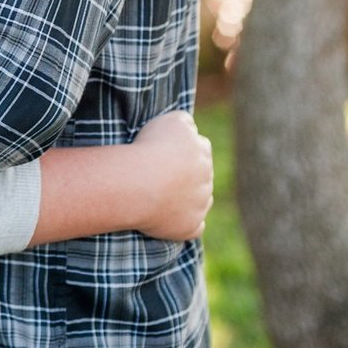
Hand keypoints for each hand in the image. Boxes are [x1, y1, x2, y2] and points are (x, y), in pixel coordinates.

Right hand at [130, 111, 213, 240]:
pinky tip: (172, 218)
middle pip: (202, 174)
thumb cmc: (152, 148)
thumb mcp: (172, 120)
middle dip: (188, 173)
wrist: (141, 183)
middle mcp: (207, 180)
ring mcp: (200, 205)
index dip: (184, 147)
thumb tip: (192, 128)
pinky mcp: (191, 227)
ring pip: (201, 200)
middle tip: (161, 172)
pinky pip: (195, 227)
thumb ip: (186, 121)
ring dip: (188, 198)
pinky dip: (186, 223)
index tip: (168, 150)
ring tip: (161, 194)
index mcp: (203, 153)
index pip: (201, 146)